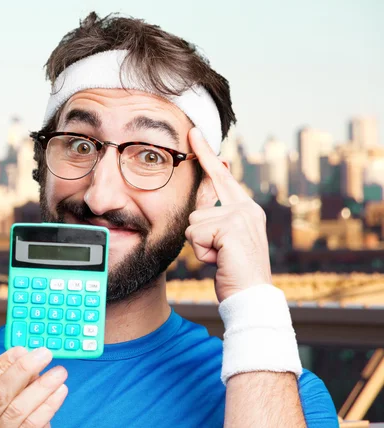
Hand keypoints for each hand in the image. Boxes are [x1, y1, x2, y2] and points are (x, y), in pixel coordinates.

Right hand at [0, 347, 67, 427]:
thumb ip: (3, 386)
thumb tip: (29, 364)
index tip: (21, 350)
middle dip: (24, 370)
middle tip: (45, 354)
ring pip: (18, 411)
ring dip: (42, 388)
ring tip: (59, 372)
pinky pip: (33, 425)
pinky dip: (49, 406)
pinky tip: (59, 392)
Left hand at [185, 127, 271, 302]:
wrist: (251, 296)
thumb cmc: (234, 271)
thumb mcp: (223, 240)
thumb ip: (214, 219)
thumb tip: (199, 203)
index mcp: (245, 208)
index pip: (221, 176)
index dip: (206, 154)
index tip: (194, 133)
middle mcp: (246, 208)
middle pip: (201, 200)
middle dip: (201, 220)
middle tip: (210, 210)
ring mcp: (241, 216)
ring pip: (193, 222)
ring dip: (199, 245)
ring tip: (220, 257)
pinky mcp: (232, 227)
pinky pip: (195, 234)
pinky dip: (201, 252)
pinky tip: (220, 260)